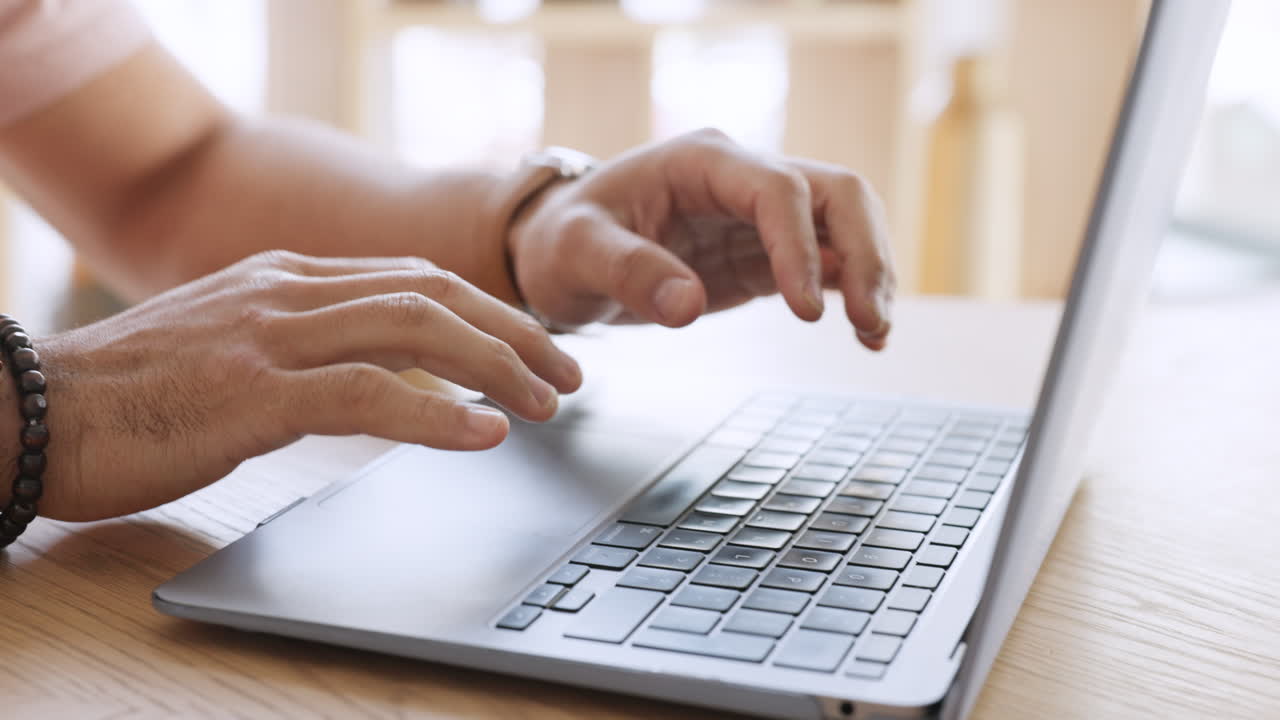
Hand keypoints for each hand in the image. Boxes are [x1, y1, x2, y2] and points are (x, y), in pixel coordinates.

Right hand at [28, 251, 580, 520]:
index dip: (489, 309)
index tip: (535, 344)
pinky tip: (485, 432)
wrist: (31, 411)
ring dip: (496, 366)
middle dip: (515, 331)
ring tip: (547, 403)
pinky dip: (437, 414)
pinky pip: (367, 393)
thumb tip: (380, 375)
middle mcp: (288, 289)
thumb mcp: (235, 348)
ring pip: (414, 330)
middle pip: (433, 293)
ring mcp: (270, 334)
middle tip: (569, 373)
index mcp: (288, 276)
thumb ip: (305, 346)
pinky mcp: (252, 391)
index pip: (415, 278)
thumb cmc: (133, 393)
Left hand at [509, 129, 895, 349]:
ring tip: (874, 333)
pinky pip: (827, 264)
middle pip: (836, 194)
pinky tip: (866, 335)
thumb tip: (686, 306)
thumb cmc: (564, 239)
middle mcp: (741, 178)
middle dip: (864, 252)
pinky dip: (852, 294)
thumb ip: (627, 271)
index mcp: (701, 162)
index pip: (776, 189)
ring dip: (870, 274)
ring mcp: (759, 216)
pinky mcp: (764, 255)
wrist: (561, 252)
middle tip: (869, 320)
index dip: (799, 245)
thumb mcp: (576, 252)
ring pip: (844, 225)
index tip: (805, 310)